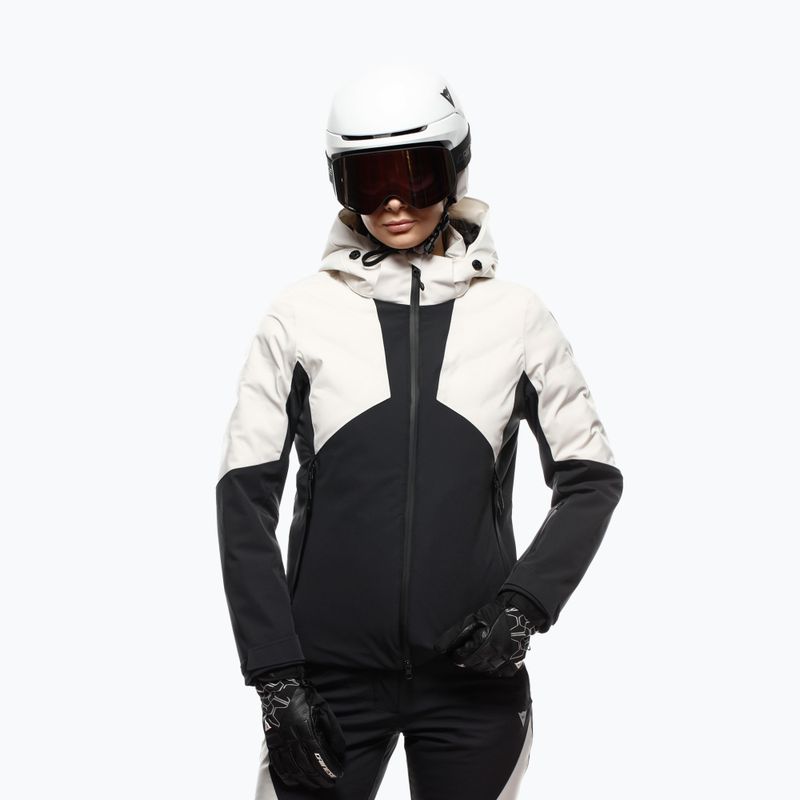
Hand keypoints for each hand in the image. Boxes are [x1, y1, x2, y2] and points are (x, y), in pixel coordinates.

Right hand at [254, 667, 346, 788]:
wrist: (279, 687)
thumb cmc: (303, 697)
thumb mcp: (322, 709)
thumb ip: (330, 730)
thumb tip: (338, 749)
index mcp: (306, 730)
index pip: (319, 756)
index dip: (328, 768)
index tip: (336, 775)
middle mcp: (293, 739)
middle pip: (307, 766)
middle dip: (319, 778)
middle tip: (328, 784)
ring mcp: (280, 742)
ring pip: (293, 768)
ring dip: (305, 780)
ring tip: (314, 785)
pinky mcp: (272, 742)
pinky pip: (278, 764)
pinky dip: (286, 775)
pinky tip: (294, 780)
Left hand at [433, 593, 541, 677]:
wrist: (519, 611)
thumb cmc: (495, 613)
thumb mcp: (473, 618)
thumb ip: (455, 633)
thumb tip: (438, 648)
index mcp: (487, 641)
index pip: (465, 658)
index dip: (457, 656)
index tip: (455, 653)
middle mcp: (499, 652)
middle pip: (476, 665)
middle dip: (468, 660)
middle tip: (465, 654)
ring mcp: (509, 658)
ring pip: (488, 671)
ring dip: (479, 665)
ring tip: (477, 655)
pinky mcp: (517, 661)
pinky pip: (503, 673)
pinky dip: (495, 670)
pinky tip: (490, 661)